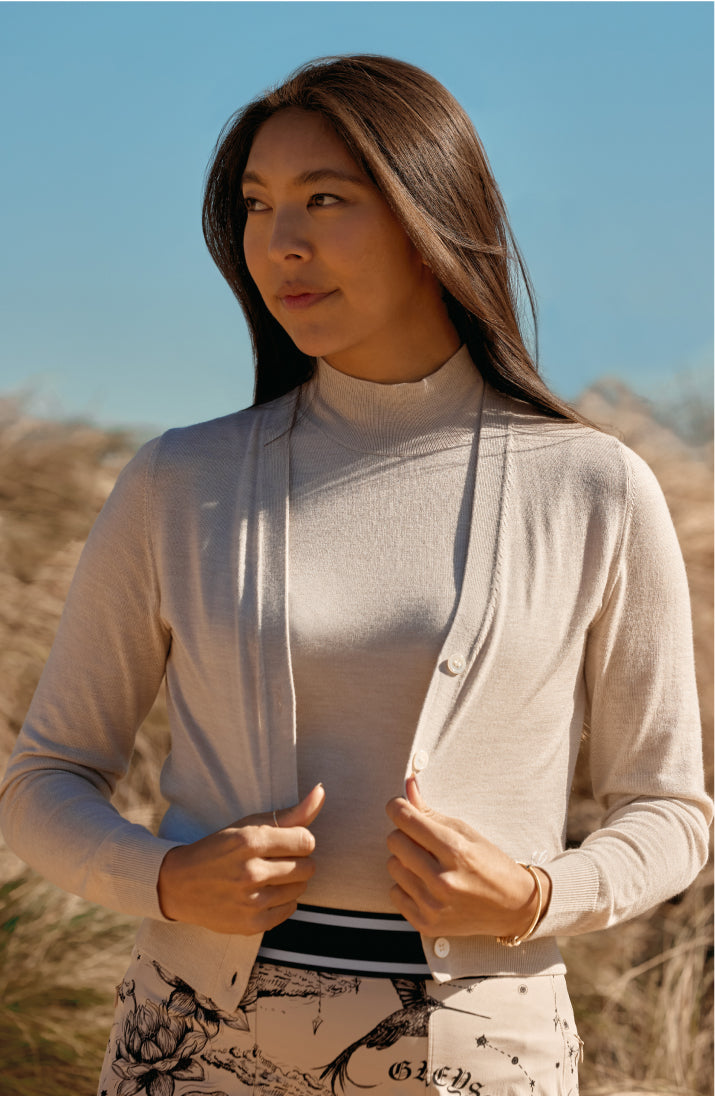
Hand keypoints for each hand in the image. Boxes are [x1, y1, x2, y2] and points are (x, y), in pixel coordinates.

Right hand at [157, 784, 324, 934]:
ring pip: (301, 889)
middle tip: (276, 860)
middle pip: (308, 867)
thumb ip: (291, 813)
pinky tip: (264, 893)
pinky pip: (290, 910)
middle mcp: (251, 872)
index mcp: (250, 841)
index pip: (306, 840)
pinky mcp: (251, 924)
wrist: (179, 885)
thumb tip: (321, 791)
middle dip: (297, 861)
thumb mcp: (248, 825)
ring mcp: (251, 901)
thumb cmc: (218, 849)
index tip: (286, 842)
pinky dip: (282, 902)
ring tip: (268, 876)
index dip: (299, 840)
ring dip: (291, 882)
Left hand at [385, 776, 550, 938]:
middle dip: (404, 834)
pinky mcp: (426, 923)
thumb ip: (430, 811)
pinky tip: (426, 884)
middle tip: (422, 839)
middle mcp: (442, 880)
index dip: (397, 807)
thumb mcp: (465, 832)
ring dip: (405, 861)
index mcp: (455, 851)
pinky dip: (406, 886)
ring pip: (392, 866)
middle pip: (394, 841)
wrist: (513, 906)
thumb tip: (407, 785)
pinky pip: (395, 893)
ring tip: (427, 863)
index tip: (399, 806)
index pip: (405, 819)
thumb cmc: (490, 864)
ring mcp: (433, 905)